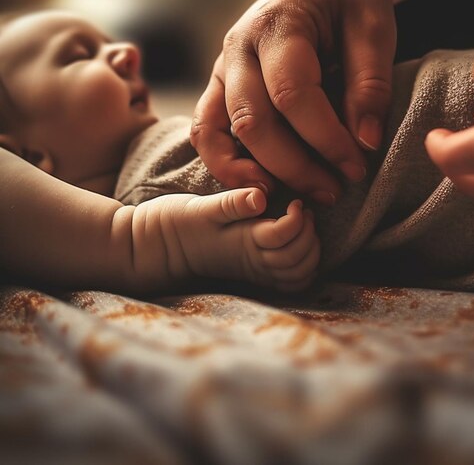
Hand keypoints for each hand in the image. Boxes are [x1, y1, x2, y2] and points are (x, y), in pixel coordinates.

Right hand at [134, 188, 318, 290]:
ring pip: (298, 274)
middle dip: (309, 234)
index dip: (299, 218)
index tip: (295, 200)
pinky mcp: (255, 274)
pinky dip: (304, 267)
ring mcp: (256, 272)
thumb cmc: (177, 224)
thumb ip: (232, 203)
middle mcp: (254, 262)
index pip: (286, 236)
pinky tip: (299, 244)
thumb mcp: (201, 208)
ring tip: (303, 225)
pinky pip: (290, 282)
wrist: (157, 247)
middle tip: (303, 211)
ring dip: (310, 251)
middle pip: (299, 259)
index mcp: (245, 242)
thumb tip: (261, 197)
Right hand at [191, 0, 395, 204]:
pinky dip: (225, 160)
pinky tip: (259, 182)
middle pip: (252, 121)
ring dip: (250, 172)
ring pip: (217, 130)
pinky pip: (208, 128)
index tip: (357, 167)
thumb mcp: (376, 29)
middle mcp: (239, 47)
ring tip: (288, 198)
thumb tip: (364, 144)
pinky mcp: (222, 84)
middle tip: (333, 191)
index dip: (326, 139)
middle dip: (294, 166)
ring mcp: (223, 67)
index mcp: (278, 25)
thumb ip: (371, 85)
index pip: (293, 94)